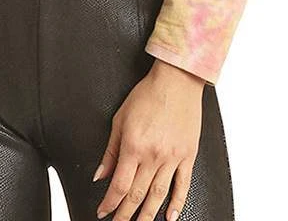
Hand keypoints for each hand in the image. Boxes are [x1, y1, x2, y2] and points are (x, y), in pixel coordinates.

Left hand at [92, 59, 204, 220]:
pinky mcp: (188, 155)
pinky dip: (177, 203)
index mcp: (133, 146)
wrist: (176, 80)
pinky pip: (183, 185)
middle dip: (126, 215)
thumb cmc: (147, 95)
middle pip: (137, 195)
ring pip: (158, 195)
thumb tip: (100, 176)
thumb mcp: (120, 119)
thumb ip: (110, 151)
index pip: (119, 185)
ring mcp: (172, 157)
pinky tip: (171, 216)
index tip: (103, 212)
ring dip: (148, 215)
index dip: (110, 203)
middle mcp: (153, 155)